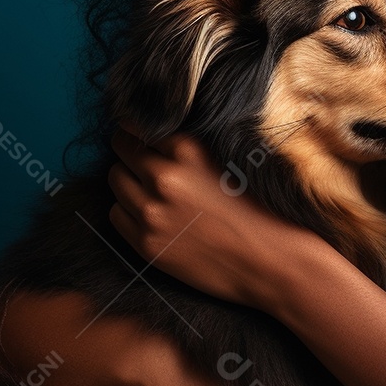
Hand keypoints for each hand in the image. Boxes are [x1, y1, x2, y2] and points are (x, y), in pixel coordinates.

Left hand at [107, 123, 311, 308]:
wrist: (269, 258)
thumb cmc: (256, 207)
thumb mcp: (225, 159)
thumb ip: (189, 147)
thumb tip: (153, 134)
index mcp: (187, 150)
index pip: (138, 127)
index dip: (139, 131)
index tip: (141, 136)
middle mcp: (164, 177)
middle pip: (121, 152)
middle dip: (130, 154)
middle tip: (146, 163)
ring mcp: (151, 212)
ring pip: (116, 181)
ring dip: (128, 182)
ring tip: (151, 190)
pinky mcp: (146, 243)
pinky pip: (116, 215)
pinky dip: (128, 211)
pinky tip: (151, 214)